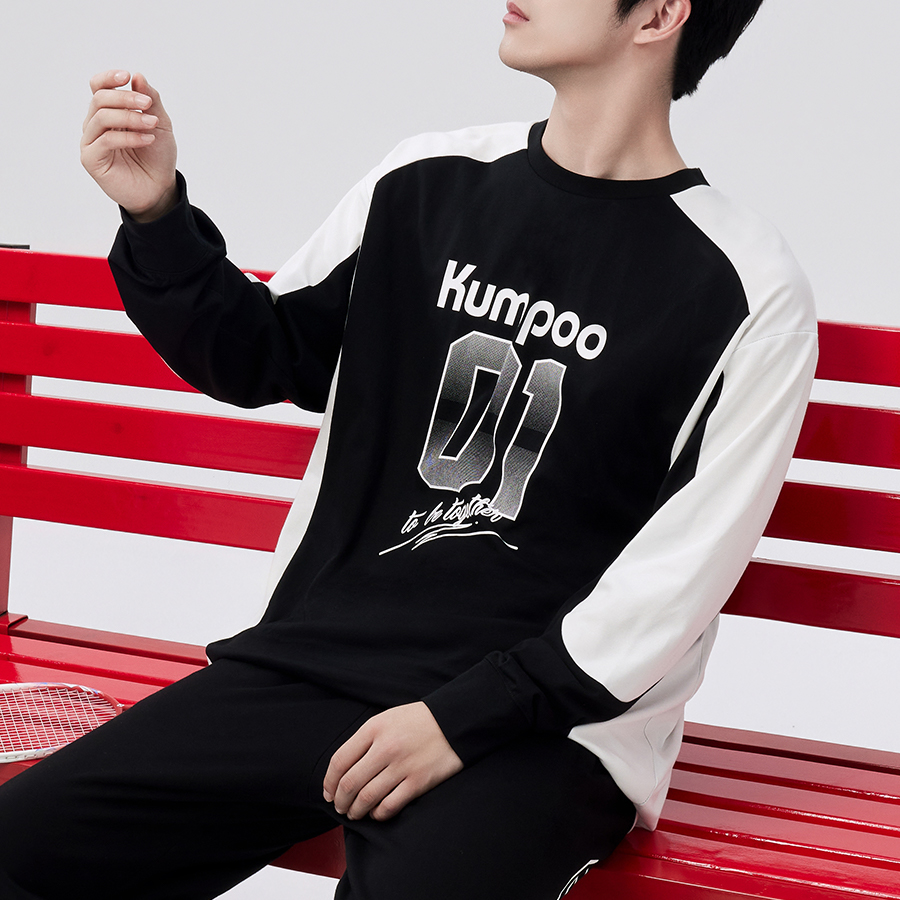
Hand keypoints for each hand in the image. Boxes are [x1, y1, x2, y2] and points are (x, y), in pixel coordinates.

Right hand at [80, 70, 177, 221]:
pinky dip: (128, 136)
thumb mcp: (160, 124)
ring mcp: (91, 142)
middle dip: (126, 98)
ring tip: (151, 125)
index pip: (98, 87)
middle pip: (100, 99)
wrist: (160, 188)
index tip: (127, 76)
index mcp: (109, 113)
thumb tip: (137, 76)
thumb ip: (151, 100)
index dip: (109, 78)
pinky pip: (105, 140)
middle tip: (148, 105)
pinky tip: (147, 139)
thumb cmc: (158, 156)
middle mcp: (96, 125)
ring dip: (130, 117)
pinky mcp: (91, 159)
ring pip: (101, 117)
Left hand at [323, 702, 462, 821]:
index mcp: (374, 728)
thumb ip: (365, 740)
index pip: (340, 761)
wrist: (454, 721)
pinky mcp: (418, 782)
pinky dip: (378, 814)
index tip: (328, 793)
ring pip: (366, 798)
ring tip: (355, 813)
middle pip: (349, 783)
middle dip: (340, 801)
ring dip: (355, 811)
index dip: (329, 782)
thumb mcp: (386, 719)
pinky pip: (389, 806)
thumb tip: (343, 770)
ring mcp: (402, 766)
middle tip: (340, 807)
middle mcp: (385, 747)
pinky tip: (376, 813)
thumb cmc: (417, 721)